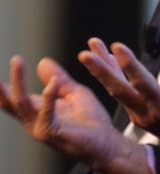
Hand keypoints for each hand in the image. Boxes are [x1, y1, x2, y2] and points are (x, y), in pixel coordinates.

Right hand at [0, 55, 147, 172]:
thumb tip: (41, 61)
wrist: (107, 141)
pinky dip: (48, 97)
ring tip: (17, 63)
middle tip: (10, 60)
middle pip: (12, 101)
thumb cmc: (91, 120)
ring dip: (19, 83)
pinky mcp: (52, 134)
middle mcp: (35, 120)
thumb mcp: (74, 93)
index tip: (8, 63)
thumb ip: (58, 78)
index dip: (7, 83)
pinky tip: (53, 83)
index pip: (14, 97)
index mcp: (39, 110)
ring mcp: (41, 128)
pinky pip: (45, 115)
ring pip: (22, 104)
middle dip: (4, 83)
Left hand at [80, 38, 159, 172]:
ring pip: (117, 90)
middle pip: (120, 90)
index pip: (143, 83)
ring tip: (90, 53)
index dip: (130, 65)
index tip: (118, 47)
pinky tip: (108, 62)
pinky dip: (114, 76)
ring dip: (103, 71)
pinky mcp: (139, 114)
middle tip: (85, 55)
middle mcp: (147, 112)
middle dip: (101, 72)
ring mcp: (140, 114)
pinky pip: (123, 92)